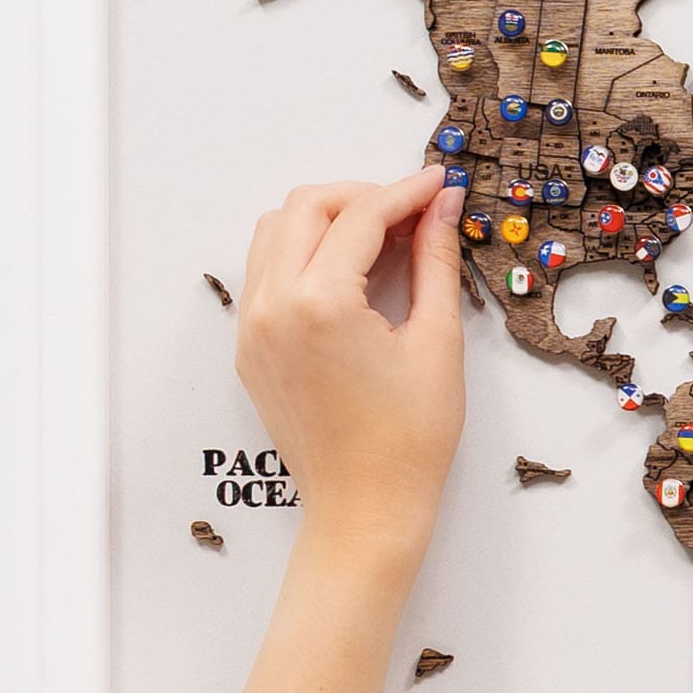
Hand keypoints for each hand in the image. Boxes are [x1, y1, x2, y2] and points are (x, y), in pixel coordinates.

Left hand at [233, 169, 464, 567]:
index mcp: (320, 303)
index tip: (439, 185)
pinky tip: (348, 274)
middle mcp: (273, 306)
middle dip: (361, 196)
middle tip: (410, 210)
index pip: (361, 216)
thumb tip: (442, 208)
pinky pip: (266, 273)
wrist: (366, 507)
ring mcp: (253, 327)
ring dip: (325, 220)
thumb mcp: (437, 343)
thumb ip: (436, 263)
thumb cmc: (409, 440)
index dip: (406, 193)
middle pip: (306, 207)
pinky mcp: (249, 347)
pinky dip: (302, 255)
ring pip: (276, 232)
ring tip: (378, 239)